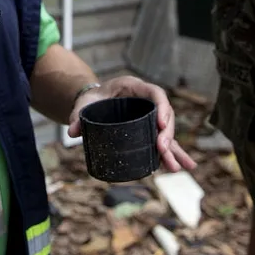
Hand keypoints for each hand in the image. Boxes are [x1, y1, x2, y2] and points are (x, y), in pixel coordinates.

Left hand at [67, 76, 196, 171]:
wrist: (93, 101)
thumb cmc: (91, 98)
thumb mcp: (84, 104)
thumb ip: (78, 115)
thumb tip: (72, 132)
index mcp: (135, 87)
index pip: (156, 93)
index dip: (162, 108)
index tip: (161, 124)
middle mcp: (146, 101)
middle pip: (165, 115)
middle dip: (167, 134)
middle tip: (162, 150)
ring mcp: (149, 116)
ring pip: (167, 132)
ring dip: (175, 150)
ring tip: (182, 167)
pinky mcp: (147, 129)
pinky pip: (162, 142)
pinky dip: (172, 154)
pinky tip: (181, 166)